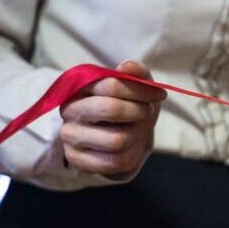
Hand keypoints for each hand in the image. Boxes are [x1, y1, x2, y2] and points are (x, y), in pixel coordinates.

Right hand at [60, 61, 165, 177]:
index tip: (159, 95)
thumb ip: (136, 72)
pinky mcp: (76, 159)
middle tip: (146, 112)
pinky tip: (128, 148)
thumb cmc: (131, 107)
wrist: (126, 137)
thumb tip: (126, 66)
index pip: (110, 84)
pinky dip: (131, 156)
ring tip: (135, 130)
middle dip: (138, 112)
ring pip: (117, 140)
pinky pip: (114, 162)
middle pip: (111, 109)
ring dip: (136, 135)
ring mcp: (70, 135)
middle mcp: (69, 109)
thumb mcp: (138, 87)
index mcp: (80, 85)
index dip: (140, 90)